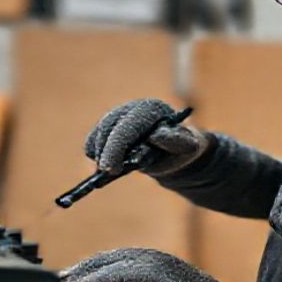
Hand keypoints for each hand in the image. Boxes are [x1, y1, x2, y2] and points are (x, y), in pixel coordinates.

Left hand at [60, 248, 254, 281]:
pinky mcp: (157, 272)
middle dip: (80, 271)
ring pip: (109, 263)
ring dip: (84, 275)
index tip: (67, 278)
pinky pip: (121, 273)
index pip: (111, 258)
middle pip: (105, 258)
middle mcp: (149, 255)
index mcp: (150, 258)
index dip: (87, 268)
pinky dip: (99, 280)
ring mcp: (154, 261)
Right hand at [84, 98, 209, 175]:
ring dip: (100, 153)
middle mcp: (132, 108)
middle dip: (106, 151)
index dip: (118, 145)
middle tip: (107, 173)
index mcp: (152, 109)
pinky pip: (94, 139)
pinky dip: (95, 152)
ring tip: (109, 170)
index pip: (130, 123)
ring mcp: (118, 116)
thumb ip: (175, 140)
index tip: (112, 168)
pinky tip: (105, 163)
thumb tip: (155, 135)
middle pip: (109, 125)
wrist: (172, 152)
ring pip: (100, 132)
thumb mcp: (187, 146)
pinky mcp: (109, 128)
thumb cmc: (181, 149)